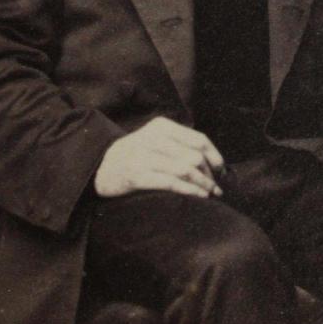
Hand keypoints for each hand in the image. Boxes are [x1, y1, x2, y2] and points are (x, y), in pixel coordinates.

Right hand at [94, 116, 224, 198]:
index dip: (214, 155)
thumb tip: (211, 161)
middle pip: (194, 156)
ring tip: (210, 194)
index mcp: (161, 126)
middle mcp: (154, 138)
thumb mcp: (155, 139)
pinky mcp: (138, 176)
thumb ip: (179, 144)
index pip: (198, 139)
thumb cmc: (136, 154)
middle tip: (214, 187)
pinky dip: (190, 191)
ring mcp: (145, 156)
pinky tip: (198, 197)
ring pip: (185, 169)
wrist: (101, 166)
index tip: (221, 170)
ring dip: (203, 184)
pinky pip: (171, 183)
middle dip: (208, 174)